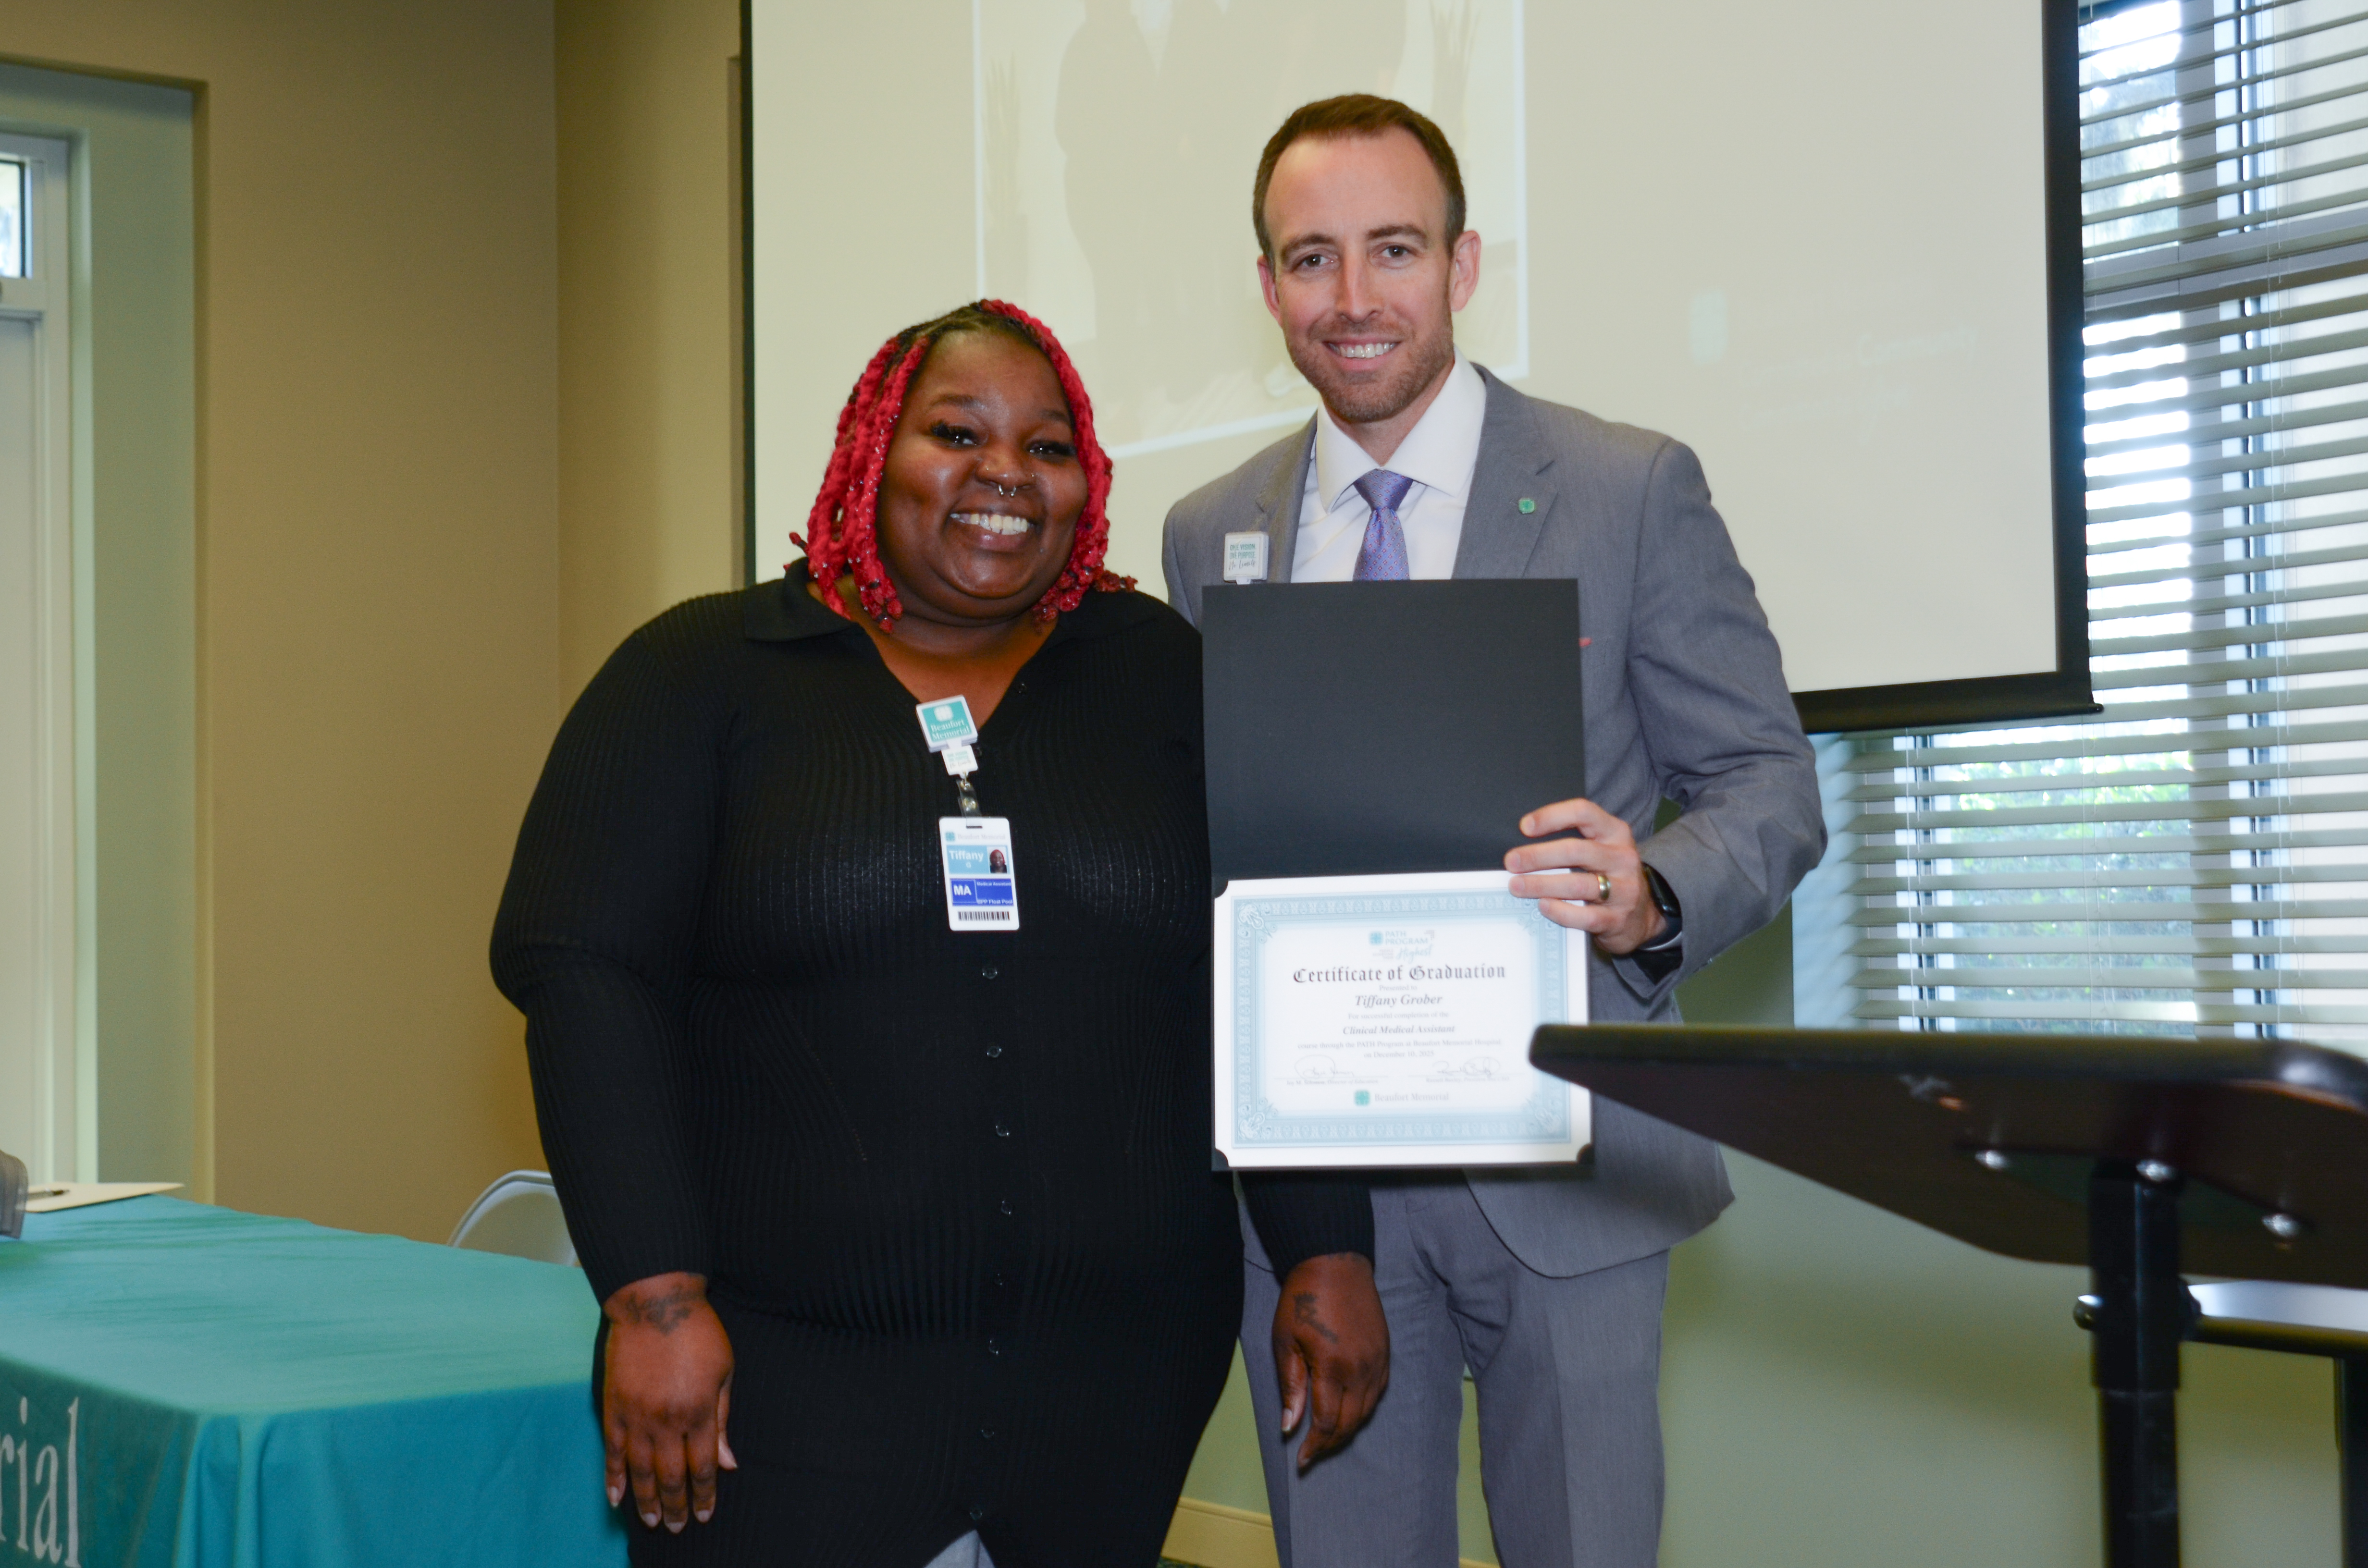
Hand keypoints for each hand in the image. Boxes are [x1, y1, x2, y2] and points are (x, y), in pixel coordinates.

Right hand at [602, 1272, 736, 1530]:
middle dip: (676, 1505)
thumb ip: (722, 1420)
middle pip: (671, 1476)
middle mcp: (666, 1420)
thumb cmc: (699, 1333)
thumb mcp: (724, 1372)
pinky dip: (613, 1477)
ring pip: (640, 1470)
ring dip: (646, 1500)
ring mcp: (636, 1415)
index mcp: (699, 1411)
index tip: (704, 1514)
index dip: (704, 1494)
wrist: (656, 1302)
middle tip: (677, 1527)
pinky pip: (613, 1451)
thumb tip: (728, 1463)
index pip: (702, 1466)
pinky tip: (616, 1498)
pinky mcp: (613, 1407)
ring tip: (652, 1521)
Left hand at [1271, 1253, 1389, 1468]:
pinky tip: (1348, 1409)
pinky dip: (1362, 1408)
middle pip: (1350, 1423)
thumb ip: (1291, 1386)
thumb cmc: (1302, 1299)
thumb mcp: (1285, 1341)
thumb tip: (1290, 1426)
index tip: (1301, 1460)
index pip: (1327, 1423)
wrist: (1335, 1263)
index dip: (1314, 1446)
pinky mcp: (1385, 1352)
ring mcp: (1378, 1361)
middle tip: (1312, 1453)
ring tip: (1327, 1436)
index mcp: (1334, 1368)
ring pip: (1366, 1411)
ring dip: (1347, 1428)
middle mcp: (1362, 1370)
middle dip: (1330, 1443)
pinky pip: (1377, 1392)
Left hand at [1505, 797, 1667, 954]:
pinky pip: (1584, 916)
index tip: (1525, 827)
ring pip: (1578, 884)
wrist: (1642, 917)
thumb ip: (1571, 845)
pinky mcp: (1617, 919)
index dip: (1552, 816)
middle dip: (1538, 856)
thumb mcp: (1600, 851)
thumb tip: (1523, 851)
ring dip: (1541, 884)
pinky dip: (1559, 911)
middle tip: (1512, 862)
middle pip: (1576, 850)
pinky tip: (1542, 906)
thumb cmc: (1609, 877)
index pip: (1584, 813)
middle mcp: (1622, 858)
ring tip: (1517, 886)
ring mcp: (1623, 890)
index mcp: (1615, 833)